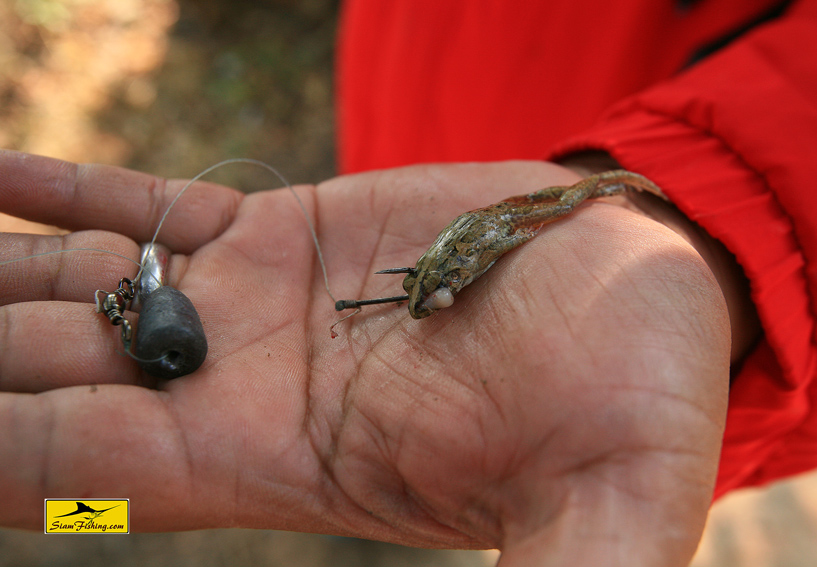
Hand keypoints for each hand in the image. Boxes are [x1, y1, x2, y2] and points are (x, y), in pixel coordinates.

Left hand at [0, 150, 729, 565]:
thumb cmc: (639, 402)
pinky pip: (146, 211)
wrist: (645, 290)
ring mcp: (248, 305)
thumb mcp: (614, 509)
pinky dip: (67, 192)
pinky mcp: (280, 232)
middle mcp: (235, 392)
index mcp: (275, 465)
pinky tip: (1, 173)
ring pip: (76, 291)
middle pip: (39, 376)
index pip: (71, 470)